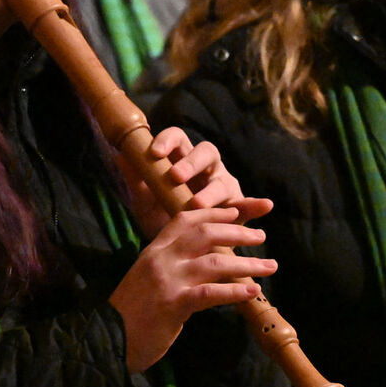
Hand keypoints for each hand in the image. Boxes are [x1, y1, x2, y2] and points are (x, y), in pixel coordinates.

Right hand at [108, 207, 277, 372]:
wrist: (104, 338)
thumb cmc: (128, 314)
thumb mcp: (146, 281)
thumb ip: (169, 268)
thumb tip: (199, 264)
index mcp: (153, 251)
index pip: (185, 219)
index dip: (214, 213)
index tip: (237, 212)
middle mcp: (160, 259)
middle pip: (205, 234)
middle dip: (237, 232)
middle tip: (261, 237)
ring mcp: (167, 280)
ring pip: (214, 262)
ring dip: (246, 264)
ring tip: (269, 266)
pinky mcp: (173, 304)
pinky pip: (210, 293)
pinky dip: (234, 291)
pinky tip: (253, 292)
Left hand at [117, 126, 273, 240]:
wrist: (173, 248)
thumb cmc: (158, 216)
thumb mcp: (144, 199)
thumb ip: (136, 178)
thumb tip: (121, 155)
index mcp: (181, 158)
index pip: (178, 138)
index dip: (167, 140)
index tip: (155, 153)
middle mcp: (205, 167)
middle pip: (205, 152)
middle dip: (191, 162)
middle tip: (176, 177)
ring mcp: (223, 185)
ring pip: (222, 180)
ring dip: (211, 191)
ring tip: (198, 204)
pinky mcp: (236, 208)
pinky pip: (247, 205)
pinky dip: (255, 205)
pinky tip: (264, 206)